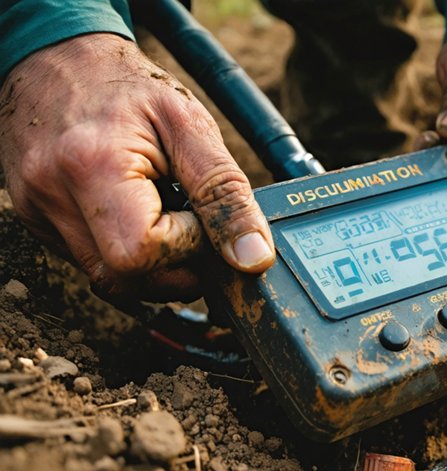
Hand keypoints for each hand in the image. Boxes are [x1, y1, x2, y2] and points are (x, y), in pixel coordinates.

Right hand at [0, 34, 273, 300]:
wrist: (58, 60)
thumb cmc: (127, 87)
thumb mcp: (190, 125)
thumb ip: (225, 192)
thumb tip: (254, 257)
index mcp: (91, 167)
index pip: (143, 254)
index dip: (187, 246)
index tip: (200, 214)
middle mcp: (52, 197)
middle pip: (126, 280)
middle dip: (176, 265)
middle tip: (194, 224)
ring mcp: (39, 214)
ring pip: (110, 281)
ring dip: (154, 264)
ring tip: (166, 214)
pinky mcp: (38, 222)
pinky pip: (93, 263)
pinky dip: (127, 251)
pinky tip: (138, 215)